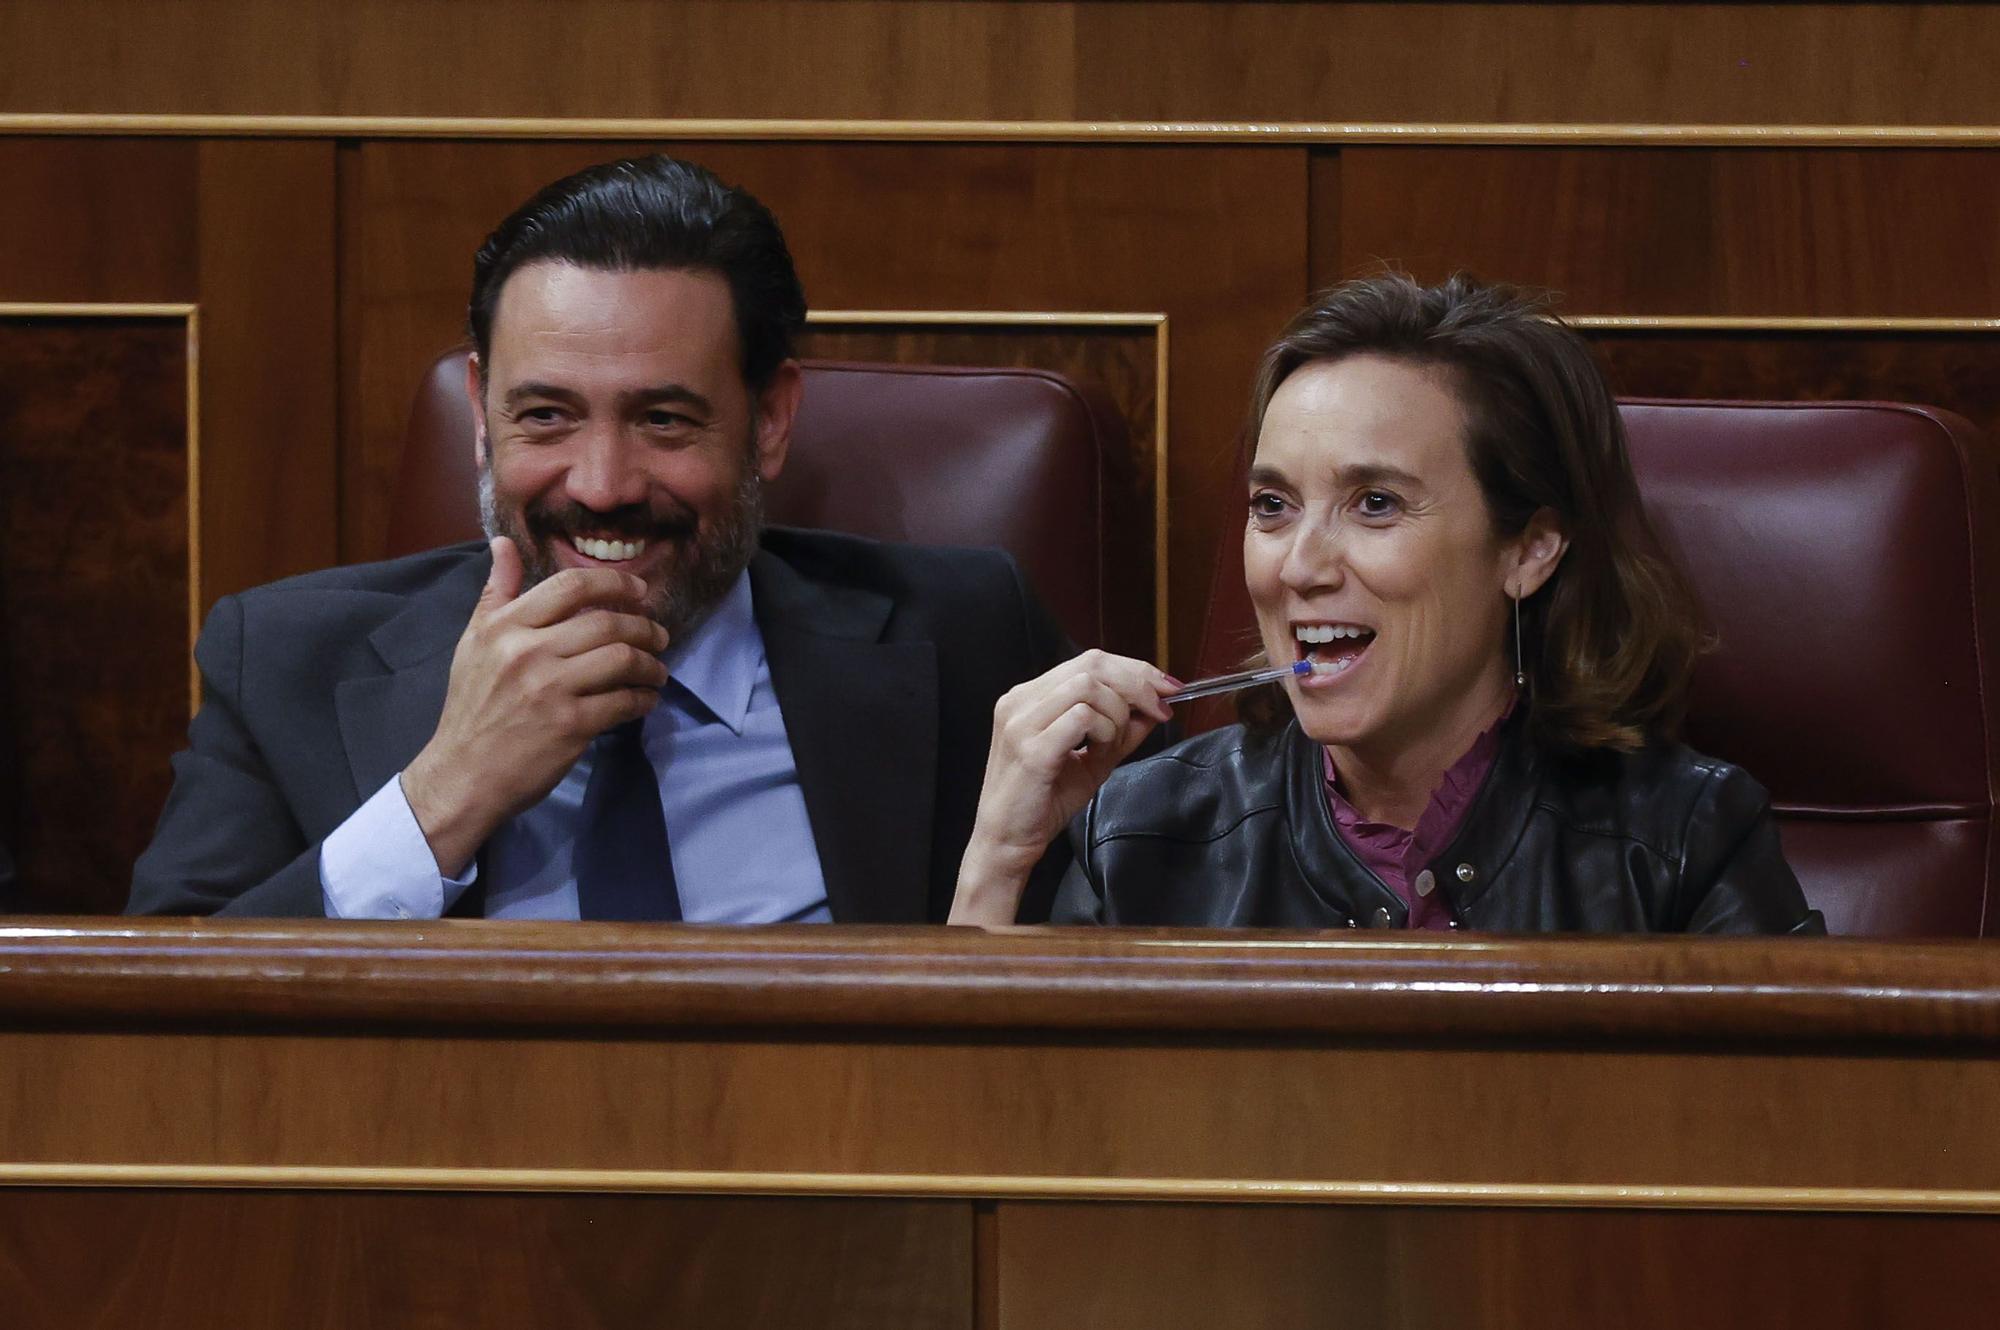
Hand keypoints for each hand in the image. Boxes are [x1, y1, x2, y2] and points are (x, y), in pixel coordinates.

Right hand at [401, 537, 668, 875]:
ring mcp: (551, 689)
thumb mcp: (474, 642)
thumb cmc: (473, 705)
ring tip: (656, 670)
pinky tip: (645, 700)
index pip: (571, 587)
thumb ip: (496, 592)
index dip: (615, 583)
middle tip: (659, 636)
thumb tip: (503, 543)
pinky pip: (623, 702)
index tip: (640, 591)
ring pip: (621, 659)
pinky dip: (643, 699)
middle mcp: (528, 651)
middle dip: (644, 627)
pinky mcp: (570, 725)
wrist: (464, 773)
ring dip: (650, 664)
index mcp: (505, 627)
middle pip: (606, 622)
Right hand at [949, 650, 1175, 924]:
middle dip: (1137, 684)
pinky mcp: (1031, 748)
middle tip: (1160, 709)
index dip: (1135, 669)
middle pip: (1092, 665)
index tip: (1168, 689)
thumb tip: (1154, 709)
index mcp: (1029, 697)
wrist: (1007, 841)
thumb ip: (1121, 731)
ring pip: (1088, 687)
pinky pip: (1082, 718)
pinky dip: (1105, 732)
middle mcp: (1020, 700)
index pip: (1090, 661)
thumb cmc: (1042, 802)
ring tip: (1115, 743)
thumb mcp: (1092, 760)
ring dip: (1118, 713)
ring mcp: (1022, 722)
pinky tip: (1101, 752)